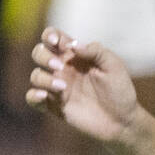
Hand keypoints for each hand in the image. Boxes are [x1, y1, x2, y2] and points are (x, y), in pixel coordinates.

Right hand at [26, 27, 139, 143]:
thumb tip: (73, 45)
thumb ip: (95, 51)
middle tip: (59, 66)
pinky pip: (33, 98)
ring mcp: (57, 87)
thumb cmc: (119, 90)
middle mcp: (63, 69)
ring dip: (43, 78)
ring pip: (36, 75)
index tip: (56, 41)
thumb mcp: (113, 66)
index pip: (54, 38)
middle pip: (39, 53)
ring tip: (63, 87)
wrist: (122, 119)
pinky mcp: (54, 105)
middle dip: (44, 56)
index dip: (50, 35)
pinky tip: (43, 96)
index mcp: (76, 55)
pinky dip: (33, 96)